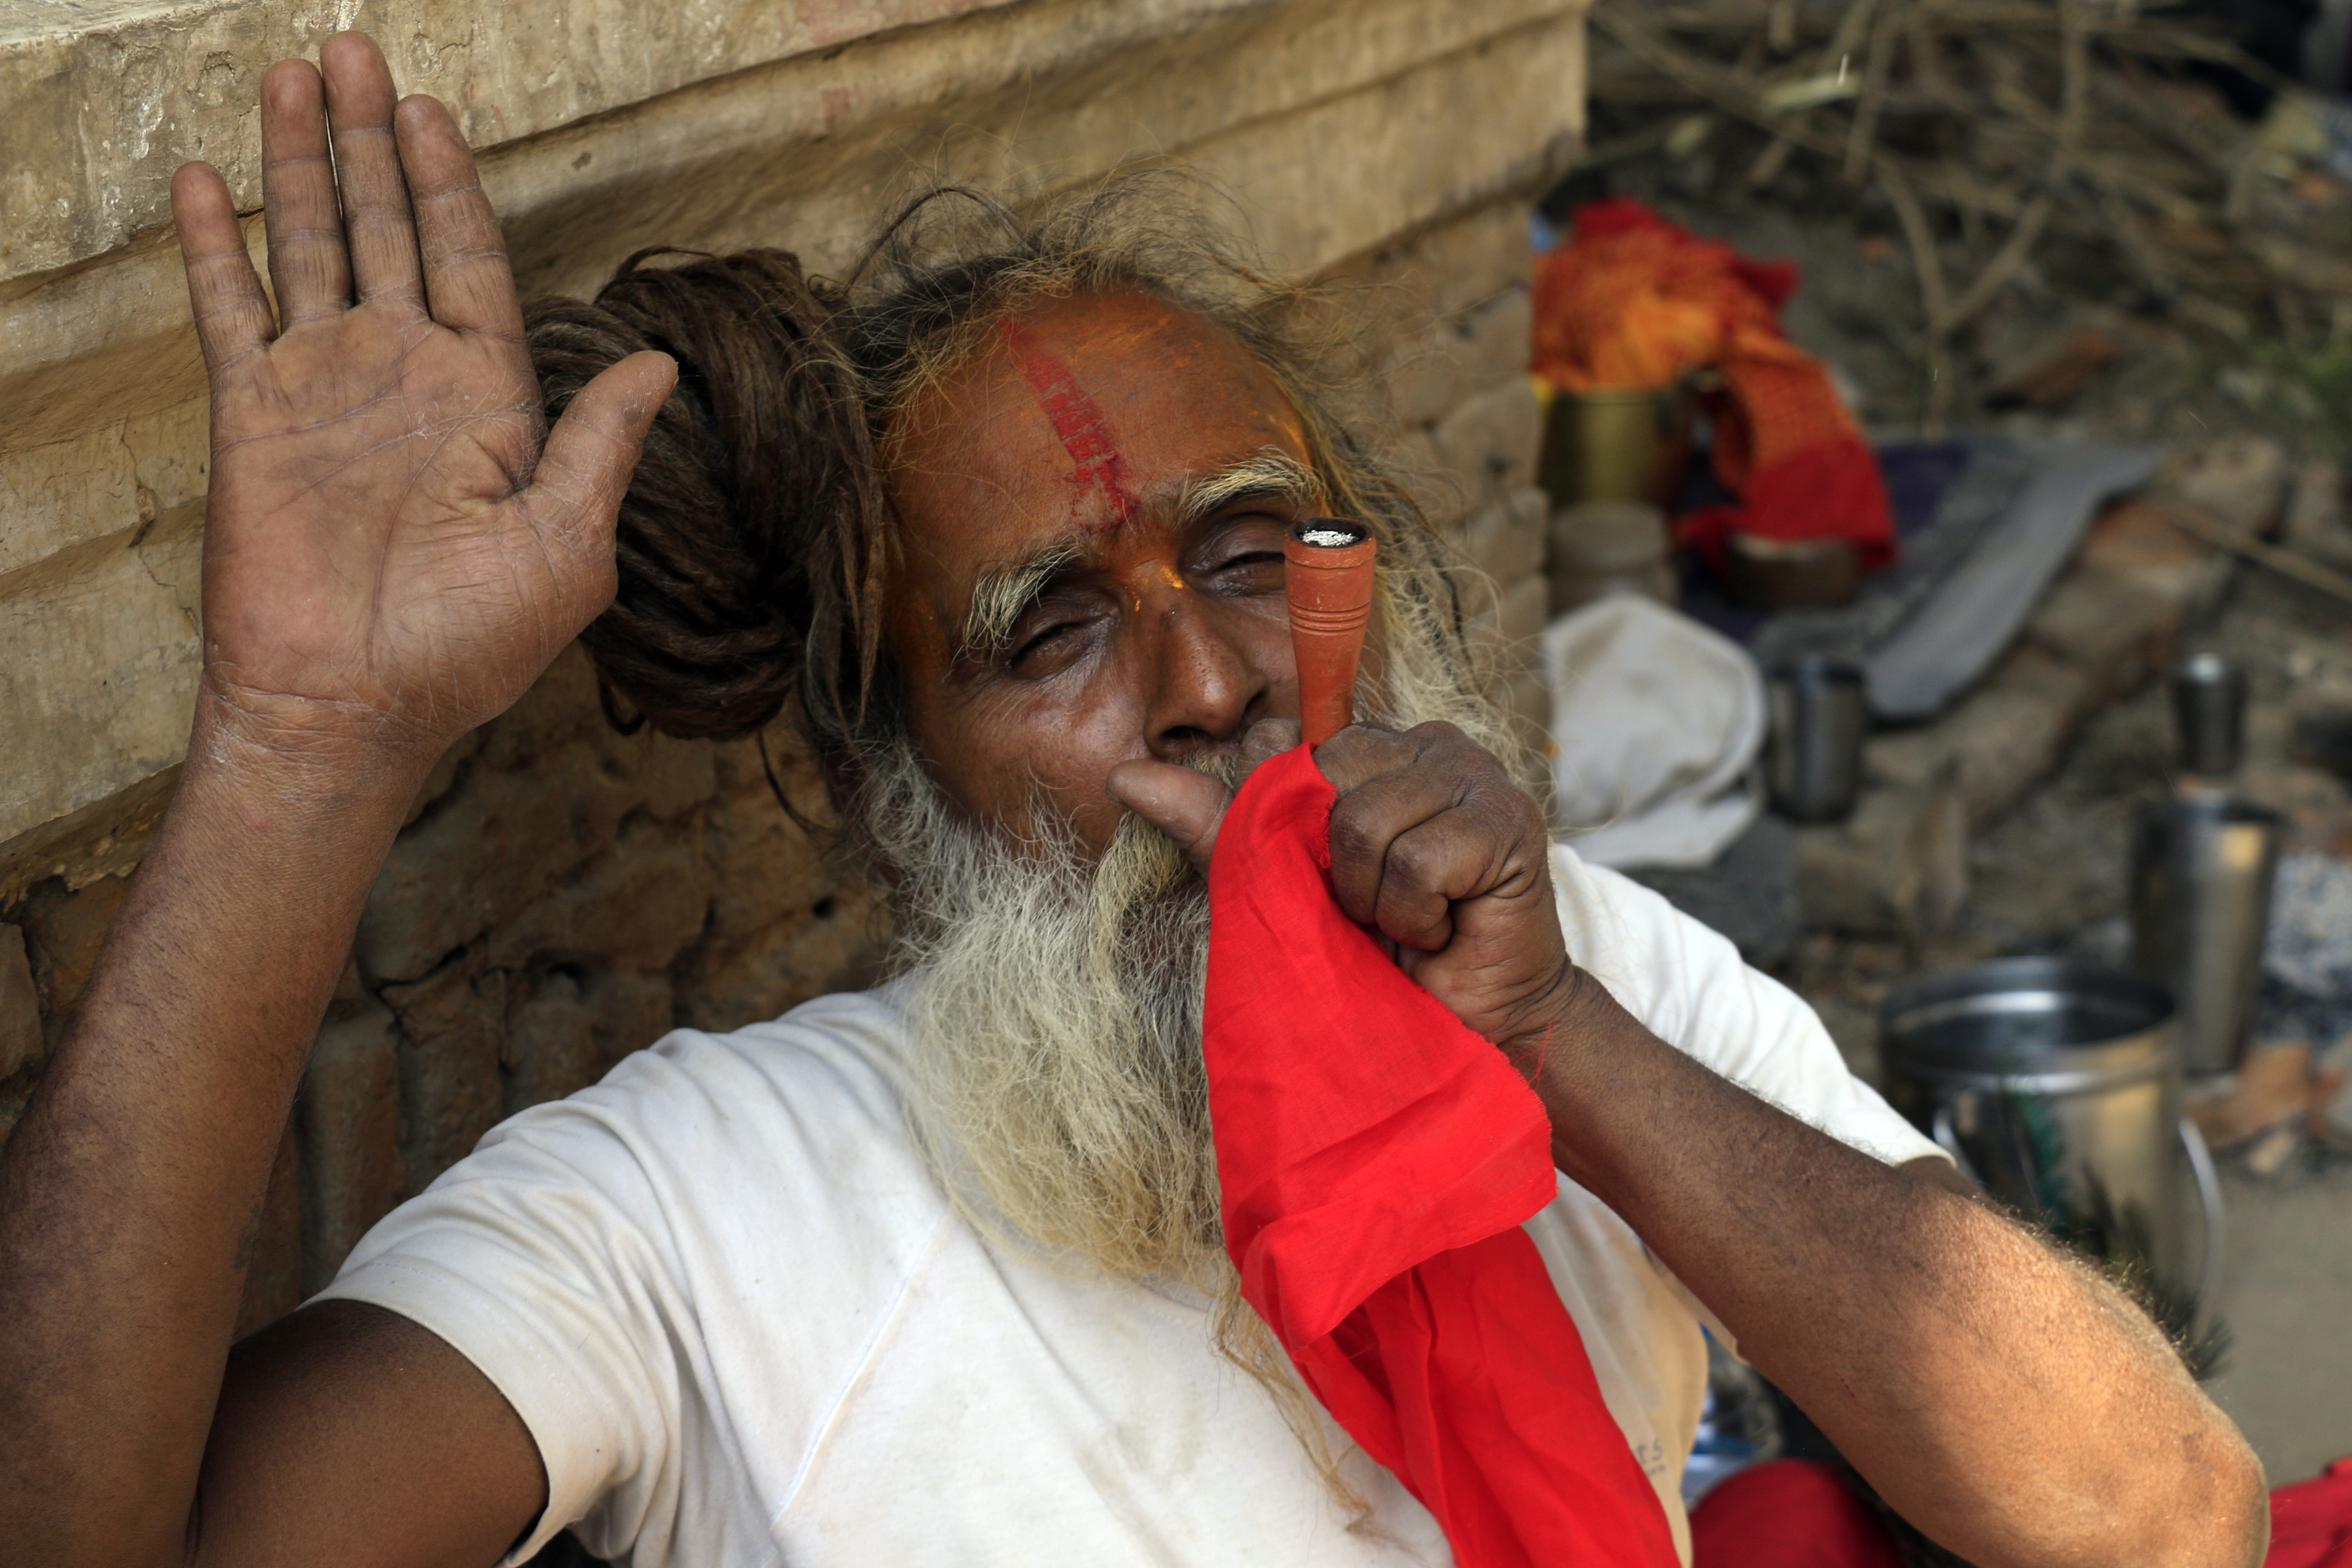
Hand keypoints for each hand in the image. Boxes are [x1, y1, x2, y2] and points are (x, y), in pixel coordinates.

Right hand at [171, 34, 674, 771]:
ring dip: (301, 164)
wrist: (357, 707)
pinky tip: (210, 178)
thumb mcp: (570, 546)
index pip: (471, 262)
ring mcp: (325, 389)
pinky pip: (231, 310)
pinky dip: (219, 246)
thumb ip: (604, 445)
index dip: (451, 185)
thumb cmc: (471, 647)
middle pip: (390, 230)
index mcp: (488, 401)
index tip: (432, 112)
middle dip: (373, 142)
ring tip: (293, 76)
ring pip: (312, 247)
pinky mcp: (253, 414)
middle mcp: (405, 378)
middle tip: (356, 51)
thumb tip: (663, 364)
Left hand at [1109, 720, 1577, 1055]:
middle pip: (1323, 782)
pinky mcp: (1507, 822)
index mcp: (1375, 745)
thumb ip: (1215, 823)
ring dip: (1372, 900)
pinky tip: (1439, 931)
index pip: (1290, 749)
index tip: (1323, 880)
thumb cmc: (1378, 958)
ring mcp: (1475, 774)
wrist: (1469, 1030)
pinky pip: (1413, 862)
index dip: (1289, 826)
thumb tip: (1123, 774)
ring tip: (1405, 924)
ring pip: (1365, 823)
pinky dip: (1411, 917)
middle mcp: (1428, 743)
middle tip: (1369, 911)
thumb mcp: (1282, 887)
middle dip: (1331, 868)